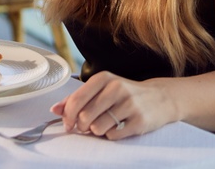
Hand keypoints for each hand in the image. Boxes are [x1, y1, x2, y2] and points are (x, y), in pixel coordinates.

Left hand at [50, 71, 178, 139]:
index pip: (76, 100)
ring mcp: (129, 104)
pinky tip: (117, 127)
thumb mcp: (101, 89)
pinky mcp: (139, 121)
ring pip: (98, 128)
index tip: (68, 124)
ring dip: (97, 131)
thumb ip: (77, 98)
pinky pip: (113, 135)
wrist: (160, 98)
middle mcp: (116, 88)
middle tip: (86, 126)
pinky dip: (111, 135)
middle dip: (81, 126)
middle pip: (85, 116)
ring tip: (104, 125)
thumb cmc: (125, 94)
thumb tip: (54, 109)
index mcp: (103, 78)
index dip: (68, 116)